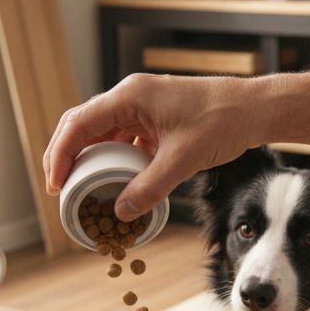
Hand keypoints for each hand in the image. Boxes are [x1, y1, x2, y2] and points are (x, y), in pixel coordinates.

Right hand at [43, 74, 259, 220]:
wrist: (254, 109)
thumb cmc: (222, 122)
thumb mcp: (182, 160)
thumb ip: (149, 188)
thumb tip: (121, 214)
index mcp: (130, 96)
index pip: (78, 124)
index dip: (61, 155)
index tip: (55, 184)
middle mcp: (131, 96)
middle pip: (83, 125)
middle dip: (67, 156)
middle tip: (59, 189)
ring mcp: (143, 106)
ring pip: (103, 132)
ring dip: (90, 158)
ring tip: (81, 187)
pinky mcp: (156, 117)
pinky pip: (124, 137)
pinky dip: (114, 157)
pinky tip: (114, 178)